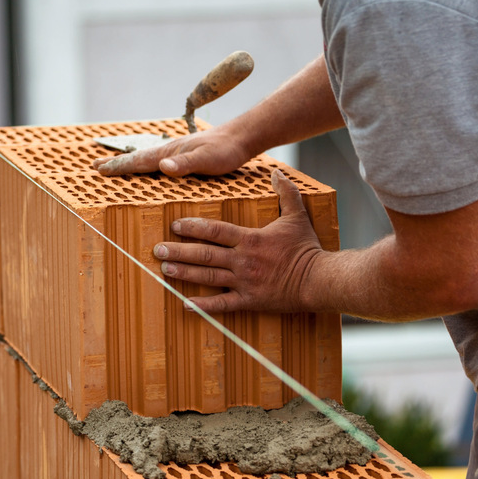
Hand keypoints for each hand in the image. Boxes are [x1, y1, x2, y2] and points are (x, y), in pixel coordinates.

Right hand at [93, 127, 250, 176]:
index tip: (99, 169)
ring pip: (146, 159)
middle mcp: (170, 152)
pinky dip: (146, 165)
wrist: (242, 137)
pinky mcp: (185, 157)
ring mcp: (177, 153)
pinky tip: (149, 168)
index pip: (139, 161)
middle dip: (116, 162)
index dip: (119, 166)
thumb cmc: (226, 150)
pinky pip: (158, 162)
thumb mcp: (208, 160)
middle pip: (138, 158)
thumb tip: (162, 166)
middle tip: (95, 166)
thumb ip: (186, 164)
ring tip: (114, 165)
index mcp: (170, 153)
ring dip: (129, 163)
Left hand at [152, 169, 323, 313]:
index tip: (175, 225)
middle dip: (179, 250)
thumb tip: (277, 172)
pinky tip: (186, 304)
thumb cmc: (307, 249)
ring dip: (185, 273)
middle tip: (158, 249)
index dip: (193, 227)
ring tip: (164, 269)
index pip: (216, 231)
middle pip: (205, 254)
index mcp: (250, 239)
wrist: (319, 280)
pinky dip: (204, 306)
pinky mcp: (250, 301)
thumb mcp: (297, 216)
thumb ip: (286, 193)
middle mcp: (243, 260)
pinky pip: (223, 305)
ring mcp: (244, 282)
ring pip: (208, 277)